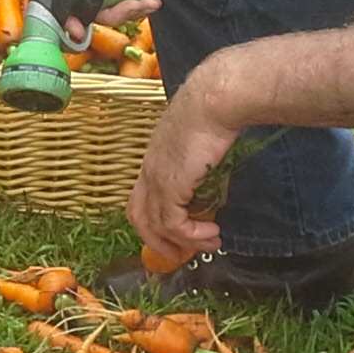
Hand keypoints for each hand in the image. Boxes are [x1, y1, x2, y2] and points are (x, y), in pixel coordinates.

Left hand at [128, 77, 242, 263]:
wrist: (215, 99)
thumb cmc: (215, 109)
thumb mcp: (203, 137)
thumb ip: (202, 155)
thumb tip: (215, 167)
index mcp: (155, 157)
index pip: (143, 196)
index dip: (157, 217)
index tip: (181, 230)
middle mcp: (150, 170)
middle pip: (138, 216)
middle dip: (158, 240)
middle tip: (182, 253)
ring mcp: (157, 179)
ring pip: (154, 226)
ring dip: (181, 242)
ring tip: (208, 243)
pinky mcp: (170, 186)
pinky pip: (172, 224)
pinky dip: (190, 235)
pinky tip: (211, 232)